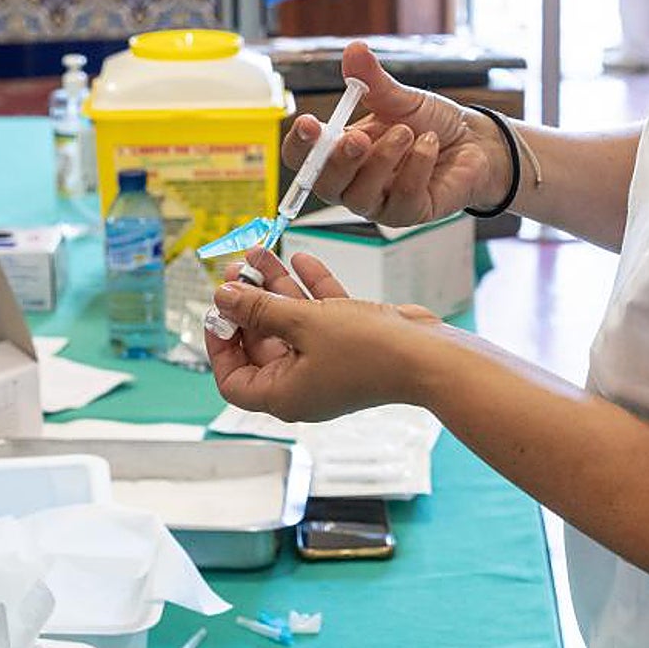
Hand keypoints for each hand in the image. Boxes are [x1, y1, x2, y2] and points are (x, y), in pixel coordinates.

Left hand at [205, 248, 441, 422]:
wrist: (429, 356)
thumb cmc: (369, 352)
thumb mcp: (302, 323)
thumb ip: (259, 309)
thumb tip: (223, 298)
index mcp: (284, 394)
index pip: (234, 380)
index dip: (220, 345)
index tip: (219, 312)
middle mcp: (303, 383)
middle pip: (261, 343)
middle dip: (248, 304)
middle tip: (237, 271)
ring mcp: (328, 363)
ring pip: (291, 322)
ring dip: (275, 288)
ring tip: (260, 253)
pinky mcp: (351, 343)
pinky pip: (321, 315)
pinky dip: (310, 288)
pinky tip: (301, 258)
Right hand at [281, 42, 510, 225]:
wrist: (474, 141)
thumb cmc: (429, 123)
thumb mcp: (399, 98)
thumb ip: (372, 81)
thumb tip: (354, 50)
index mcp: (339, 152)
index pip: (301, 158)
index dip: (300, 145)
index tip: (310, 124)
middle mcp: (352, 182)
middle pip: (324, 185)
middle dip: (339, 160)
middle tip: (360, 137)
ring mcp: (378, 202)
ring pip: (361, 195)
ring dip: (383, 159)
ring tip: (407, 132)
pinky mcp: (407, 213)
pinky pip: (401, 197)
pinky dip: (416, 166)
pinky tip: (430, 145)